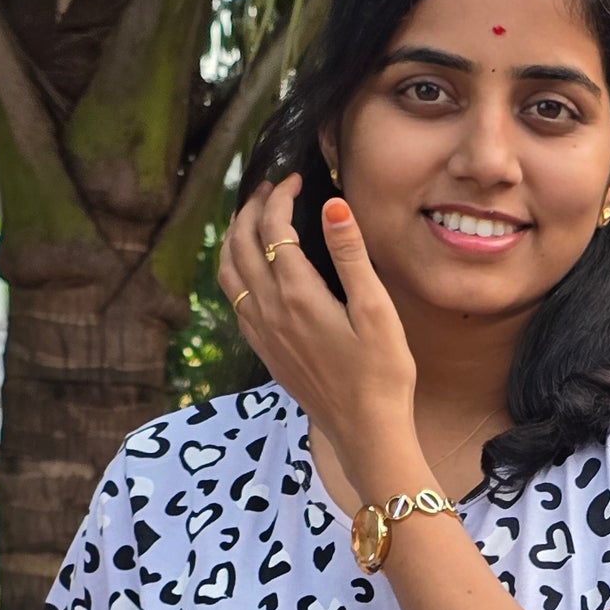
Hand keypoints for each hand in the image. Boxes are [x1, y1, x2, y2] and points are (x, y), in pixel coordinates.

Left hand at [217, 176, 420, 490]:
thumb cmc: (381, 372)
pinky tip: (250, 267)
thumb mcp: (376, 310)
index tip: (296, 180)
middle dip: (251, 208)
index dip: (281, 196)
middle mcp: (269, 310)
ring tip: (251, 218)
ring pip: (228, 271)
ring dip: (234, 237)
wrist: (366, 429)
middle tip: (270, 189)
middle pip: (241, 243)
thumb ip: (350, 255)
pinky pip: (233, 298)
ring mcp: (260, 331)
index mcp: (297, 294)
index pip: (274, 227)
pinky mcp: (263, 349)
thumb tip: (332, 204)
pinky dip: (233, 269)